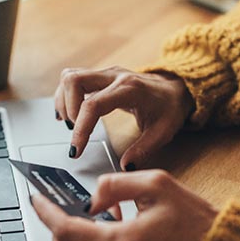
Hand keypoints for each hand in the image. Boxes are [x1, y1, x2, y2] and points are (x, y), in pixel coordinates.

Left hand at [30, 170, 217, 240]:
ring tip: (94, 218)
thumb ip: (115, 184)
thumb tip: (90, 199)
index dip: (46, 213)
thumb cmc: (194, 219)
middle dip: (53, 232)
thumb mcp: (157, 184)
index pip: (66, 231)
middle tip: (56, 211)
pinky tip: (114, 232)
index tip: (36, 199)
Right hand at [54, 66, 193, 168]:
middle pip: (74, 80)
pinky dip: (65, 96)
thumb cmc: (169, 108)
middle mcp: (114, 76)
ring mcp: (105, 73)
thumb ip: (143, 150)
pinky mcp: (100, 76)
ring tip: (72, 123)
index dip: (81, 129)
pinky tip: (69, 114)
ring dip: (64, 101)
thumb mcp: (163, 132)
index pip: (93, 105)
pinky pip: (73, 79)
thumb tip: (125, 166)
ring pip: (70, 76)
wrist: (175, 88)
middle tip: (75, 131)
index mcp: (129, 89)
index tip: (76, 150)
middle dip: (68, 109)